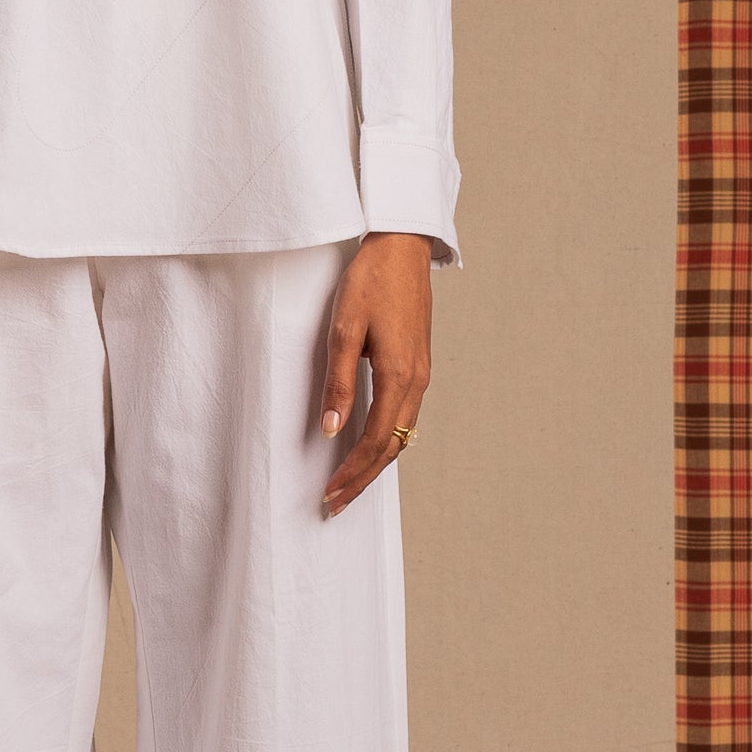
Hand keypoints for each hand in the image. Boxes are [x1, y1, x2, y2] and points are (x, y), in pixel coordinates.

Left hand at [317, 233, 431, 515]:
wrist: (401, 247)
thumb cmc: (369, 282)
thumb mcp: (344, 330)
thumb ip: (338, 382)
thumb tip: (332, 429)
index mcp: (399, 376)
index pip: (374, 441)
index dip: (351, 473)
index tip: (329, 495)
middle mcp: (417, 382)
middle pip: (392, 448)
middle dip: (363, 480)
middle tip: (335, 505)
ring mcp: (421, 375)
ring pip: (402, 435)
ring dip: (375, 463)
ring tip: (348, 484)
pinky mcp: (419, 366)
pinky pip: (405, 417)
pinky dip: (387, 441)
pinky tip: (370, 447)